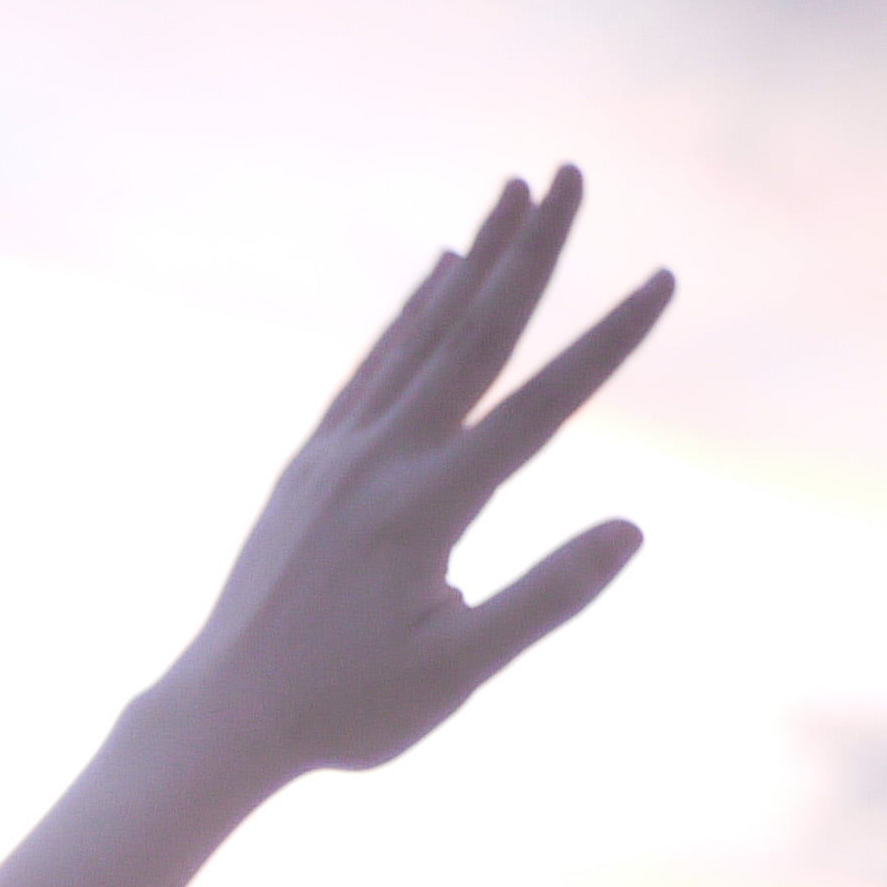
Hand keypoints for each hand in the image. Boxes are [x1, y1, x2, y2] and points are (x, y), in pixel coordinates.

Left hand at [136, 166, 673, 802]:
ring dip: (474, 259)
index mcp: (427, 508)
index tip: (662, 279)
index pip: (538, 409)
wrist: (223, 714)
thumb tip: (632, 530)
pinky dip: (410, 313)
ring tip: (516, 189)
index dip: (606, 343)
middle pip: (473, 335)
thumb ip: (545, 598)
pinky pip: (370, 367)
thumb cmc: (345, 710)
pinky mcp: (309, 463)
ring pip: (420, 336)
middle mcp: (380, 461)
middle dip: (530, 251)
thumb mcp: (457, 672)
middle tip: (572, 171)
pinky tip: (441, 271)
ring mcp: (337, 454)